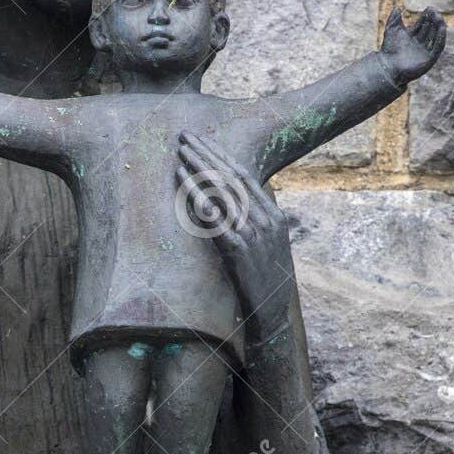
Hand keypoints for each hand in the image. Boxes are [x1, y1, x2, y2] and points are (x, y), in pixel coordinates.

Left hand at [177, 132, 294, 345]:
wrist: (271, 316)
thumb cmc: (266, 283)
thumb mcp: (269, 247)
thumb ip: (255, 223)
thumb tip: (233, 203)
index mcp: (274, 216)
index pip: (243, 176)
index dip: (220, 155)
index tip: (201, 140)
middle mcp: (265, 220)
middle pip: (231, 178)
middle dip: (206, 154)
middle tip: (184, 136)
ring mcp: (253, 235)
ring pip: (222, 194)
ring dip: (198, 171)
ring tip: (179, 154)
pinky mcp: (239, 252)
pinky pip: (215, 220)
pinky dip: (199, 199)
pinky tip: (185, 184)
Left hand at [378, 4, 445, 82]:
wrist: (388, 66)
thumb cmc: (388, 50)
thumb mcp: (391, 31)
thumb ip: (394, 19)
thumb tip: (397, 8)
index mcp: (412, 38)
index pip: (422, 24)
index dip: (426, 16)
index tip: (429, 8)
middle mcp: (419, 44)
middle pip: (429, 29)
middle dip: (433, 20)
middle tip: (435, 11)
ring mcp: (424, 52)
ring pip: (435, 37)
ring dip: (438, 27)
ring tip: (439, 17)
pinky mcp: (429, 59)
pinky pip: (438, 47)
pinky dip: (441, 38)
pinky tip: (442, 28)